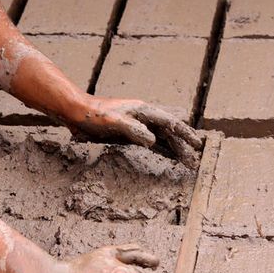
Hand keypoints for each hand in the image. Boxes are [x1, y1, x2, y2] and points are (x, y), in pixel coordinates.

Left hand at [67, 96, 202, 169]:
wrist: (77, 114)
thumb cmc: (94, 116)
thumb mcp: (114, 122)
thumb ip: (134, 130)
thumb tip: (153, 141)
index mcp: (143, 111)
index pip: (169, 123)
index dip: (184, 134)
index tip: (196, 144)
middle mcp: (144, 117)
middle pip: (169, 132)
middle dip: (183, 145)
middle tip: (196, 159)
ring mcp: (138, 126)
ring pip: (162, 138)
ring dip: (175, 149)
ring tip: (188, 162)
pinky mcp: (131, 135)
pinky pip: (152, 144)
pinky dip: (163, 150)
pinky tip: (170, 157)